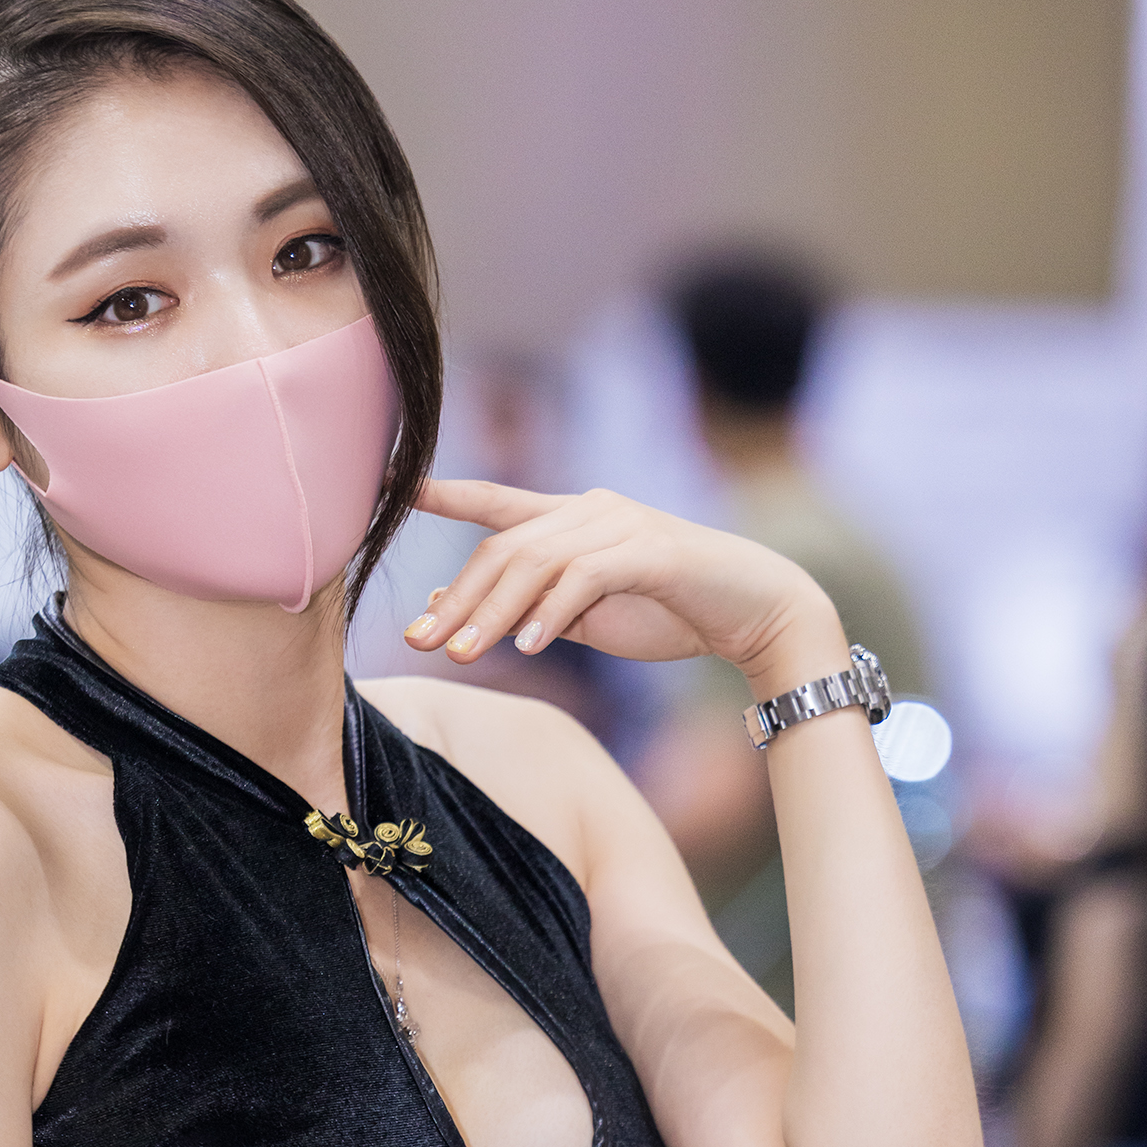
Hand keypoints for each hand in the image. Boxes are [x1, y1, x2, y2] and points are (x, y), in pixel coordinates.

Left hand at [410, 476, 840, 692]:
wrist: (754, 612)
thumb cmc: (669, 612)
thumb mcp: (584, 617)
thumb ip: (524, 610)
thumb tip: (444, 610)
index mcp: (573, 519)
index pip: (496, 504)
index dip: (445, 494)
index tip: (392, 490)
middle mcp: (591, 510)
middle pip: (504, 548)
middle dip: (458, 599)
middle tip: (421, 643)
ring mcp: (621, 525)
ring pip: (536, 562)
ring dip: (493, 614)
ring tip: (464, 655)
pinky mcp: (651, 552)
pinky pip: (584, 579)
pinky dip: (550, 614)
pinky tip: (526, 648)